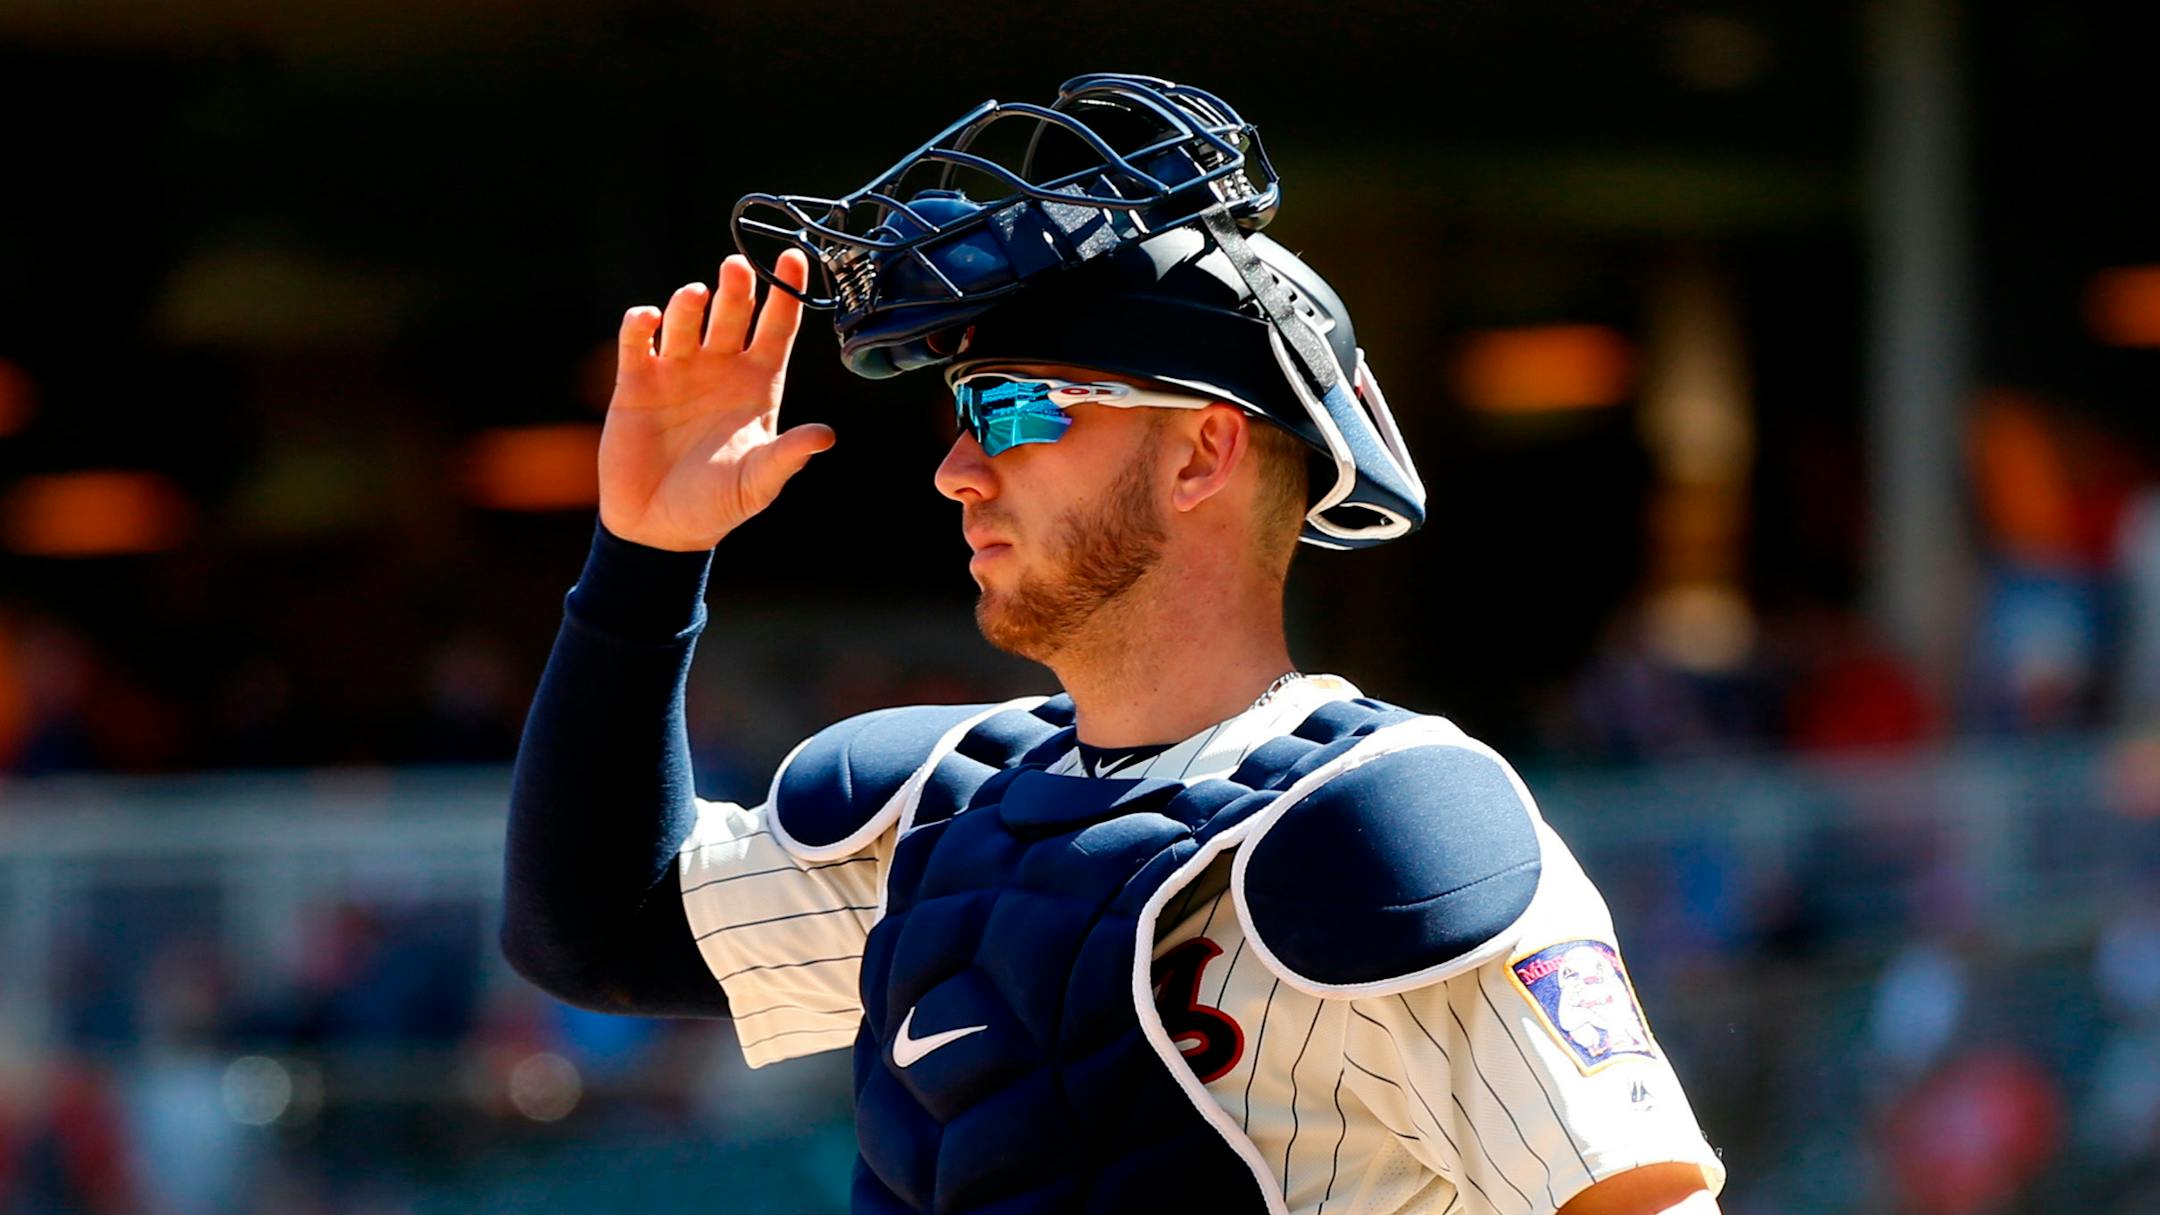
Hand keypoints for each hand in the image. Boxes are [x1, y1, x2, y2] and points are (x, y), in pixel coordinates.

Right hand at [597, 250, 834, 550]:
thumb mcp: (757, 483)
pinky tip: (648, 320)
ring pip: (686, 319)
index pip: (777, 327)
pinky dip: (641, 324)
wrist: (657, 527)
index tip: (795, 256)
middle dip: (737, 288)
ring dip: (689, 304)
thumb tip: (826, 436)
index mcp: (758, 385)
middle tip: (736, 268)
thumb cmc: (716, 505)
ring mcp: (679, 370)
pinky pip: (639, 340)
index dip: (787, 292)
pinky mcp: (637, 381)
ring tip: (694, 297)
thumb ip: (786, 457)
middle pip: (733, 313)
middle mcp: (721, 369)